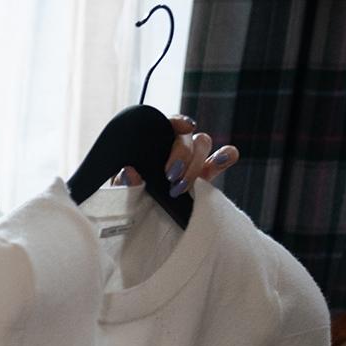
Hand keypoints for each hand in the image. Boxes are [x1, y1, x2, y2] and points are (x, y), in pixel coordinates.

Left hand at [120, 115, 238, 193]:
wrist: (139, 224)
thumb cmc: (126, 202)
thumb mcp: (119, 194)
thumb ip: (122, 183)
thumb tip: (128, 172)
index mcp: (152, 144)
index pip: (167, 123)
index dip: (178, 121)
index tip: (185, 128)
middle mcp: (174, 147)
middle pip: (187, 137)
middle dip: (182, 155)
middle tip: (170, 176)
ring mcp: (192, 160)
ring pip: (203, 144)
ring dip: (196, 164)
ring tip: (181, 187)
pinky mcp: (206, 175)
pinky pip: (223, 157)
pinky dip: (226, 156)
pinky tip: (222, 161)